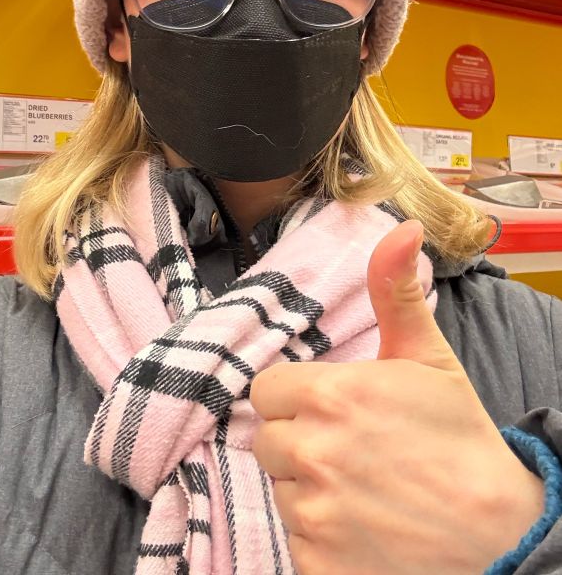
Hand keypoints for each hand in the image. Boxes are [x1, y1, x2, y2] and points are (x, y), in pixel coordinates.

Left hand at [251, 220, 544, 574]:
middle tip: (351, 449)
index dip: (297, 398)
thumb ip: (395, 291)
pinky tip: (362, 528)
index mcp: (330, 396)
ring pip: (280, 489)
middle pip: (267, 439)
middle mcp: (312, 453)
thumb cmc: (460, 440)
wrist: (501, 534)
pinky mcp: (319, 566)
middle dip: (298, 440)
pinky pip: (295, 542)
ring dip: (309, 489)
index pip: (268, 391)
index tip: (332, 408)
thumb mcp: (428, 358)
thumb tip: (402, 228)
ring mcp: (314, 515)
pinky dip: (320, 539)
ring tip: (362, 489)